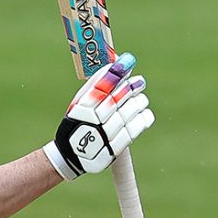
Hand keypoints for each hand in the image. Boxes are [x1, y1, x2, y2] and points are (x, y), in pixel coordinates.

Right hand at [43, 53, 153, 179]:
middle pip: (114, 100)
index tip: (128, 62)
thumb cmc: (79, 121)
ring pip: (126, 115)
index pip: (99, 87)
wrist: (72, 154)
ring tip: (142, 98)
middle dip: (129, 88)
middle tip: (139, 81)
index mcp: (80, 108)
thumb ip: (96, 84)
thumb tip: (115, 62)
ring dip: (138, 103)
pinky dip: (142, 120)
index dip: (115, 73)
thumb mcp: (80, 103)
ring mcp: (102, 137)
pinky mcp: (113, 150)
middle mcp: (90, 122)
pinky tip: (145, 113)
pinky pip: (132, 131)